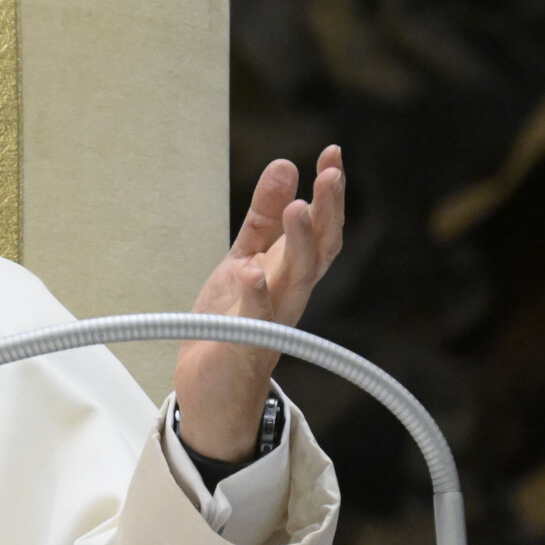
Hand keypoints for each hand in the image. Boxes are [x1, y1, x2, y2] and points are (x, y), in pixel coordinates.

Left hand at [172, 146, 346, 461]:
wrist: (211, 390)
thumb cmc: (230, 323)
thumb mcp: (243, 258)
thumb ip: (262, 218)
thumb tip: (285, 166)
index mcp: (291, 272)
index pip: (321, 228)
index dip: (330, 194)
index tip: (333, 154)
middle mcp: (290, 294)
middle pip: (321, 249)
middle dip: (328, 211)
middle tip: (330, 173)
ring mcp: (271, 319)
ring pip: (298, 279)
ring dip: (300, 243)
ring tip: (296, 208)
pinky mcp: (244, 344)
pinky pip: (256, 319)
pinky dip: (257, 296)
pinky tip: (252, 270)